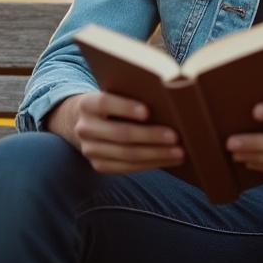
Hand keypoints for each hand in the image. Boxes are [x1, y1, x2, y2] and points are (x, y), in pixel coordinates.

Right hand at [46, 92, 183, 173]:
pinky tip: (168, 160)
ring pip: (126, 154)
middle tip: (175, 136)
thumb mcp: (113, 94)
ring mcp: (89, 150)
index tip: (147, 111)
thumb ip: (131, 95)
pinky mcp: (98, 165)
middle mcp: (84, 128)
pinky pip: (127, 167)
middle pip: (120, 134)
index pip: (104, 103)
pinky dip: (150, 164)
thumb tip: (168, 102)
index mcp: (87, 104)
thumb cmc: (111, 103)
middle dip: (150, 136)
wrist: (84, 122)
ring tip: (179, 152)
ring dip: (156, 154)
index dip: (125, 107)